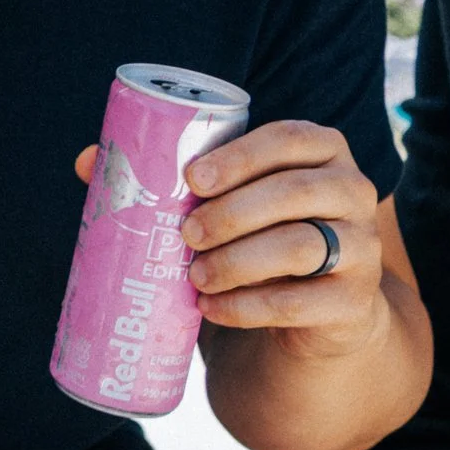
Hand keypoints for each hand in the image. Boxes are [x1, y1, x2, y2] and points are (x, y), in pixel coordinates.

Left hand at [76, 119, 385, 356]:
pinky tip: (211, 308)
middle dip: (232, 212)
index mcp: (321, 151)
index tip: (190, 178)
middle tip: (184, 234)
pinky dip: (248, 307)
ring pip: (302, 246)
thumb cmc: (255, 234)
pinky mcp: (355, 301)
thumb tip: (87, 161)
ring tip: (194, 275)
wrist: (315, 310)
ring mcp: (362, 248)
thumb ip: (165, 177)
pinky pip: (303, 302)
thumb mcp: (224, 200)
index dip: (240, 156)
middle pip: (295, 193)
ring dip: (238, 261)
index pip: (289, 139)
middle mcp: (352, 191)